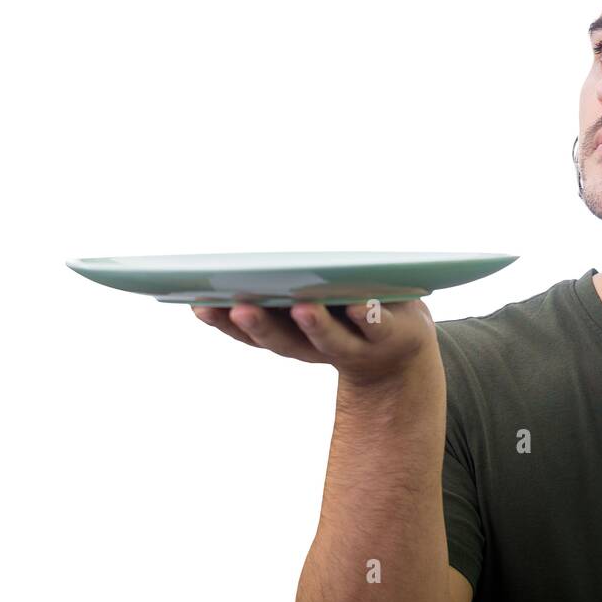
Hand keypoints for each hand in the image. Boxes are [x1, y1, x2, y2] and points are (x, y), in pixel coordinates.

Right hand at [192, 298, 439, 389]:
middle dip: (261, 324)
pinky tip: (362, 304)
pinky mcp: (393, 334)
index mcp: (292, 336)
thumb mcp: (312, 297)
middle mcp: (319, 347)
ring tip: (302, 307)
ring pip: (332, 341)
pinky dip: (368, 317)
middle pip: (285, 340)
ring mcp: (357, 345)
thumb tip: (247, 253)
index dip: (223, 322)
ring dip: (315, 326)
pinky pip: (378, 328)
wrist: (404, 346)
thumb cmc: (347, 311)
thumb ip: (282, 283)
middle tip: (239, 306)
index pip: (250, 332)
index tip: (197, 303)